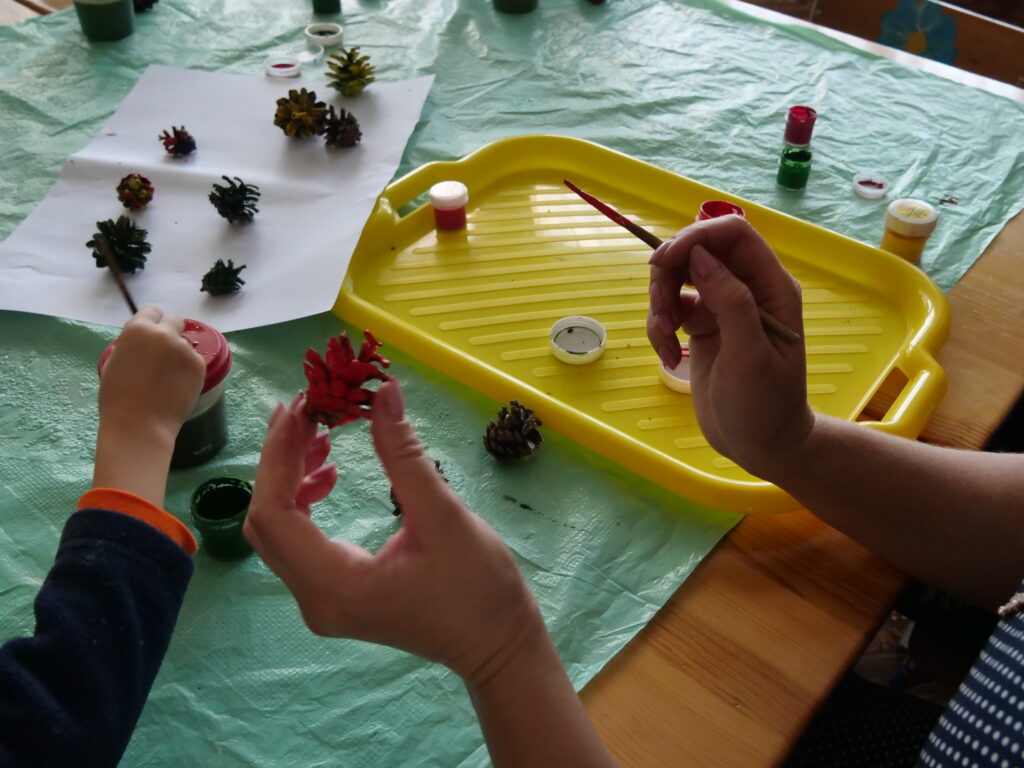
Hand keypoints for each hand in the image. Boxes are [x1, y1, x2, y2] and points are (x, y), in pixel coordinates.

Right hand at [98, 306, 205, 442]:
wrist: (140, 424)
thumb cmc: (118, 398)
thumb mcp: (114, 361)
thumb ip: (131, 345)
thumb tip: (143, 342)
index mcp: (137, 329)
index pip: (152, 312)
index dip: (152, 323)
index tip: (153, 335)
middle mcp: (164, 333)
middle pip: (175, 321)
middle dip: (171, 332)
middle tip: (166, 353)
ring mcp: (184, 349)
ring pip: (186, 344)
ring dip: (180, 354)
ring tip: (168, 378)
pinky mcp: (200, 365)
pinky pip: (195, 361)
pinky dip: (189, 370)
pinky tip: (178, 386)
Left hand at [244, 381, 544, 686]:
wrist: (497, 644)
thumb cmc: (478, 587)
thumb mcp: (444, 516)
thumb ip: (404, 455)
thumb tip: (383, 391)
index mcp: (335, 584)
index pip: (274, 513)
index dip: (278, 455)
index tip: (301, 408)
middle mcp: (315, 599)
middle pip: (266, 522)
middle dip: (279, 460)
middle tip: (304, 410)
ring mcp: (320, 601)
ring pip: (278, 531)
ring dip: (289, 477)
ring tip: (318, 433)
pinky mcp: (333, 595)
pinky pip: (298, 542)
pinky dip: (303, 501)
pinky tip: (328, 473)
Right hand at [647, 216, 813, 479]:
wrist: (761, 445)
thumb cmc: (765, 405)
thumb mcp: (750, 355)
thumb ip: (730, 301)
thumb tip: (701, 257)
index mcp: (770, 286)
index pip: (733, 235)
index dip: (697, 237)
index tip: (663, 261)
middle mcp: (746, 288)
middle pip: (697, 252)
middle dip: (669, 277)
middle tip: (661, 313)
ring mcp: (722, 307)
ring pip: (678, 278)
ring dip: (660, 305)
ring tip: (664, 343)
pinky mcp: (702, 326)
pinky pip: (670, 309)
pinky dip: (660, 328)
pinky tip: (668, 357)